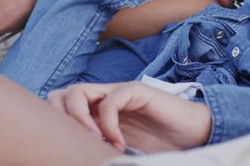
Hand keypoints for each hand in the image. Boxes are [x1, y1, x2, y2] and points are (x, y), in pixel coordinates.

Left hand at [48, 82, 211, 152]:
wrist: (193, 135)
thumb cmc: (160, 145)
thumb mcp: (119, 149)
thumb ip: (100, 146)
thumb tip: (72, 160)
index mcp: (95, 111)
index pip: (58, 106)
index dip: (55, 125)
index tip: (69, 150)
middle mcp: (102, 98)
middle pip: (60, 95)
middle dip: (61, 119)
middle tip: (78, 143)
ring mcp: (118, 92)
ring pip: (78, 92)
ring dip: (80, 119)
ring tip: (96, 140)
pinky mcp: (136, 90)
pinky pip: (110, 101)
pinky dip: (108, 124)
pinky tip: (119, 142)